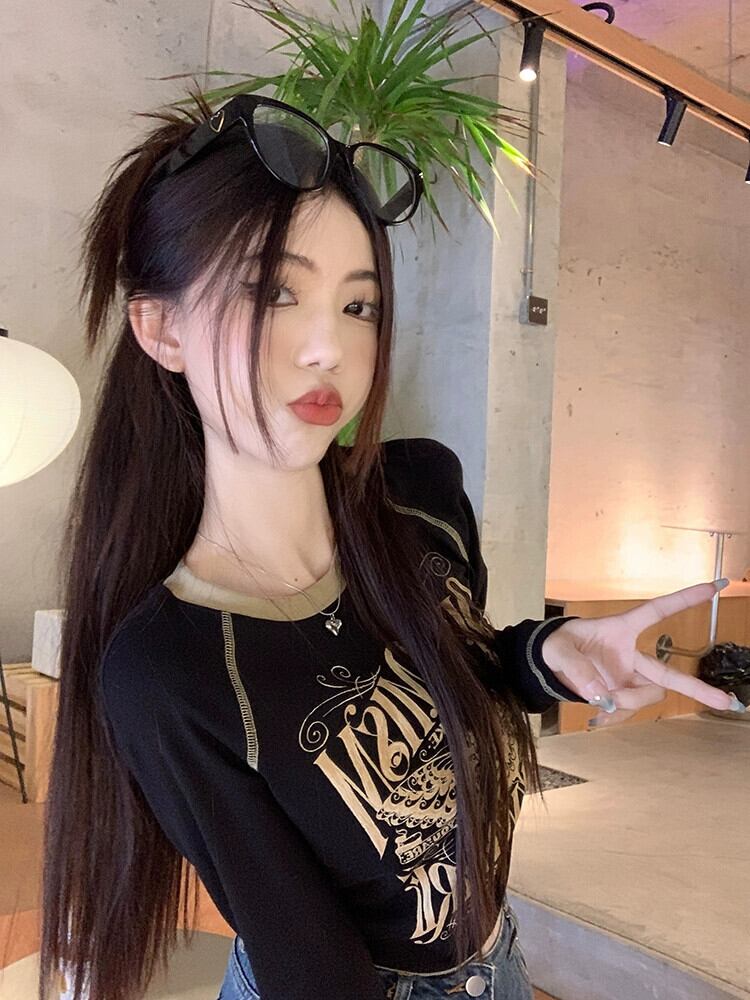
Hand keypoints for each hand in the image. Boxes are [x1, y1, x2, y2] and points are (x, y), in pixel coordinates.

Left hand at [540, 580, 744, 728]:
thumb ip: (578, 669)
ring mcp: (627, 680)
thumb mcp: (559, 650)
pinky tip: (596, 718)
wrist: (544, 666)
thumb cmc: (555, 646)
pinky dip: (614, 717)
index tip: (714, 586)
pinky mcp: (619, 696)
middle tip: (727, 703)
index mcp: (620, 630)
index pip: (656, 611)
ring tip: (600, 700)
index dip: (684, 599)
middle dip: (698, 688)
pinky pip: (628, 712)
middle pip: (670, 674)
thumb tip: (602, 695)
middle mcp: (630, 657)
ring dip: (629, 701)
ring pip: (647, 696)